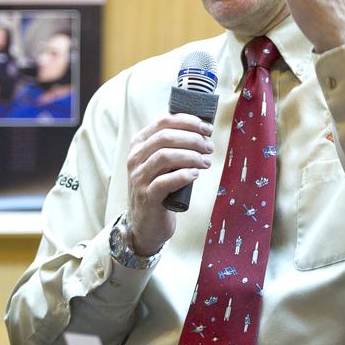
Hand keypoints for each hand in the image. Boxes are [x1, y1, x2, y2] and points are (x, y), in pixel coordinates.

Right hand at [125, 113, 213, 254]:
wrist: (145, 222)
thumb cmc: (159, 187)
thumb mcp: (161, 162)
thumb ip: (173, 146)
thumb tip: (203, 130)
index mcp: (139, 144)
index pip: (163, 121)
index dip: (188, 121)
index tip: (207, 128)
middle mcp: (135, 158)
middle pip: (165, 137)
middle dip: (193, 139)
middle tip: (209, 147)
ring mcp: (139, 177)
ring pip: (165, 156)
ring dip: (191, 156)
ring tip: (206, 162)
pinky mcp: (147, 197)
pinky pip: (164, 182)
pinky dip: (183, 176)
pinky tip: (195, 175)